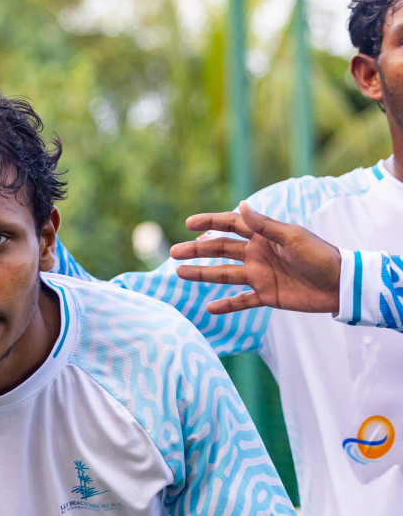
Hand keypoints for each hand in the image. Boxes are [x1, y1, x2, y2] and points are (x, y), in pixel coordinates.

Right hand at [170, 202, 341, 314]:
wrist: (340, 284)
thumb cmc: (320, 256)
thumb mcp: (292, 237)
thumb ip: (265, 225)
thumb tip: (242, 206)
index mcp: (264, 237)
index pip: (232, 225)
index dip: (210, 222)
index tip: (189, 223)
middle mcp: (257, 254)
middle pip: (221, 250)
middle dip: (197, 250)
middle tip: (174, 252)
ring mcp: (259, 275)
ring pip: (224, 274)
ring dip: (202, 274)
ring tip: (180, 273)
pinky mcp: (266, 295)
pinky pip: (241, 301)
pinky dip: (226, 305)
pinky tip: (209, 309)